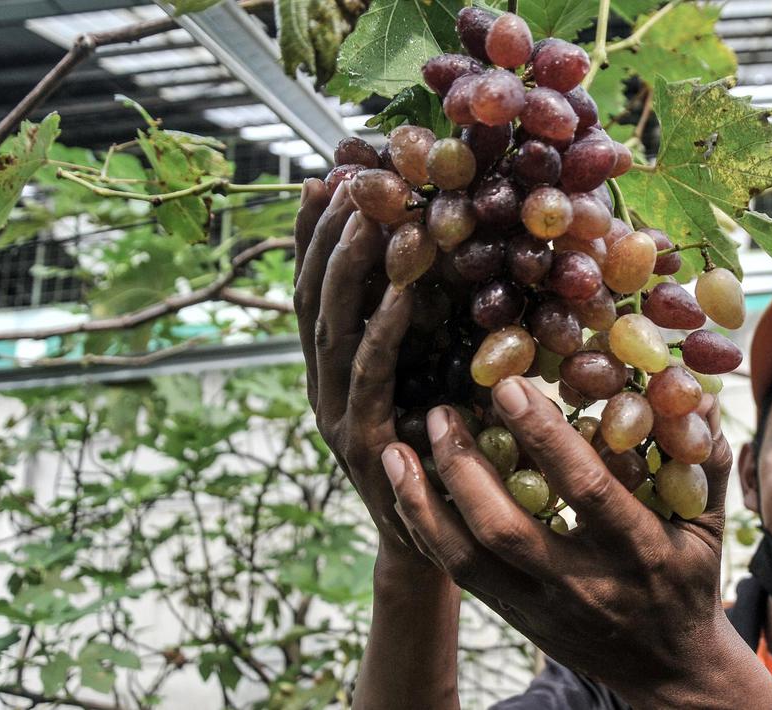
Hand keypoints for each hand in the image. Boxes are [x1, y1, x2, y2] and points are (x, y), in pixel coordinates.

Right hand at [295, 178, 461, 709]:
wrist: (439, 543)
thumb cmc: (446, 453)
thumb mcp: (435, 378)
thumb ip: (431, 329)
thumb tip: (458, 256)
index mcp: (337, 367)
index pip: (318, 288)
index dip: (317, 233)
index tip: (328, 175)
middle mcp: (325, 384)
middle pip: (313, 298)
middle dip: (324, 235)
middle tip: (343, 177)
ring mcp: (336, 413)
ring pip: (330, 329)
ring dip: (346, 268)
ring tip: (364, 214)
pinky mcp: (360, 441)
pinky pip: (370, 375)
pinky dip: (382, 329)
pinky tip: (399, 290)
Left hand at [384, 377, 771, 707]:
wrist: (670, 675)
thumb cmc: (690, 586)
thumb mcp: (709, 527)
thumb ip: (705, 462)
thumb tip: (697, 394)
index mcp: (636, 550)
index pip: (584, 489)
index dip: (544, 437)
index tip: (509, 386)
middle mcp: (581, 583)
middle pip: (505, 529)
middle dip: (465, 468)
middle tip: (439, 413)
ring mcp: (541, 607)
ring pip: (466, 560)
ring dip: (423, 504)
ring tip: (394, 451)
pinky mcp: (515, 619)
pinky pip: (460, 577)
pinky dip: (425, 532)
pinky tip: (402, 493)